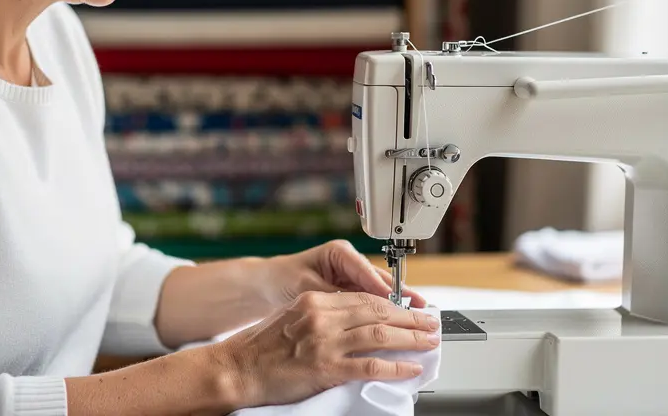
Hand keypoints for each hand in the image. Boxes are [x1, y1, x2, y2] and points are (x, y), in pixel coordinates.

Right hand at [213, 291, 439, 407]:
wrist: (237, 368)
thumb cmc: (259, 348)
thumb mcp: (291, 317)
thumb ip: (322, 315)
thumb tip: (353, 320)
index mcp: (315, 302)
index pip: (364, 298)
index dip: (393, 304)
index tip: (410, 310)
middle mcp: (322, 317)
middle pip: (378, 312)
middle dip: (410, 319)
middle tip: (431, 323)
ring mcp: (325, 342)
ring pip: (380, 334)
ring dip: (411, 339)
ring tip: (429, 342)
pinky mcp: (326, 368)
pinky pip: (371, 365)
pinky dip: (396, 366)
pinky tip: (410, 368)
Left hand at [258, 239, 426, 310]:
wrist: (267, 285)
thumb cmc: (282, 280)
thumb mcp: (305, 287)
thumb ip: (333, 295)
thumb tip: (358, 307)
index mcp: (340, 252)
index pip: (368, 271)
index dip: (387, 290)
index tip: (401, 304)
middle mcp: (349, 262)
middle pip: (381, 281)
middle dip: (403, 298)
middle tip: (423, 313)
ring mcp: (351, 276)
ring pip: (380, 292)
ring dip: (398, 307)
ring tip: (419, 319)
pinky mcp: (350, 290)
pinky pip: (371, 302)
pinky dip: (384, 314)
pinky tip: (400, 325)